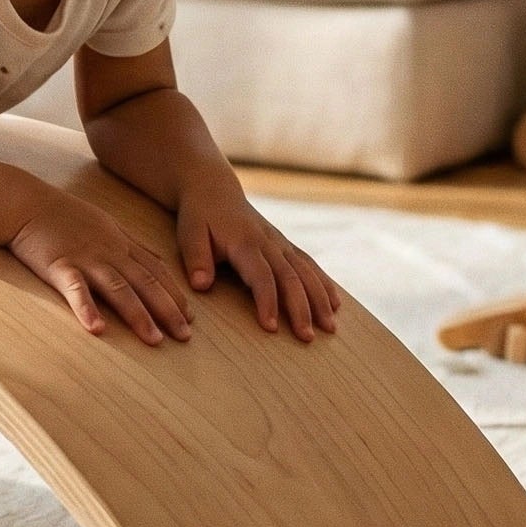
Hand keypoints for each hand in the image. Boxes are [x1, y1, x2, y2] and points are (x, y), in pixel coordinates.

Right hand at [8, 191, 194, 344]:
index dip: (175, 294)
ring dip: (139, 316)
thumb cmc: (64, 215)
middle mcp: (110, 252)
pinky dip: (87, 309)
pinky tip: (97, 329)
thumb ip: (130, 244)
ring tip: (154, 341)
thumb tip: (156, 261)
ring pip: (119, 289)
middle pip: (146, 283)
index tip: (190, 316)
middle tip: (185, 336)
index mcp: (120, 243)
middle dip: (168, 310)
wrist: (26, 203)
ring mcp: (85, 259)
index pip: (156, 271)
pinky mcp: (60, 266)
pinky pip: (76, 290)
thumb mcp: (105, 224)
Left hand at [176, 169, 339, 341]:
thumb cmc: (199, 215)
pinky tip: (336, 304)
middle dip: (301, 309)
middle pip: (290, 278)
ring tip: (330, 327)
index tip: (270, 327)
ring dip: (320, 300)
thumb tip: (201, 285)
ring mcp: (280, 242)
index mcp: (245, 242)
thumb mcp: (189, 233)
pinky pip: (309, 264)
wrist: (214, 189)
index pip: (261, 276)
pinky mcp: (285, 244)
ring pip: (306, 272)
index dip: (267, 301)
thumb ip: (196, 258)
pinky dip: (324, 284)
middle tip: (308, 337)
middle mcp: (268, 242)